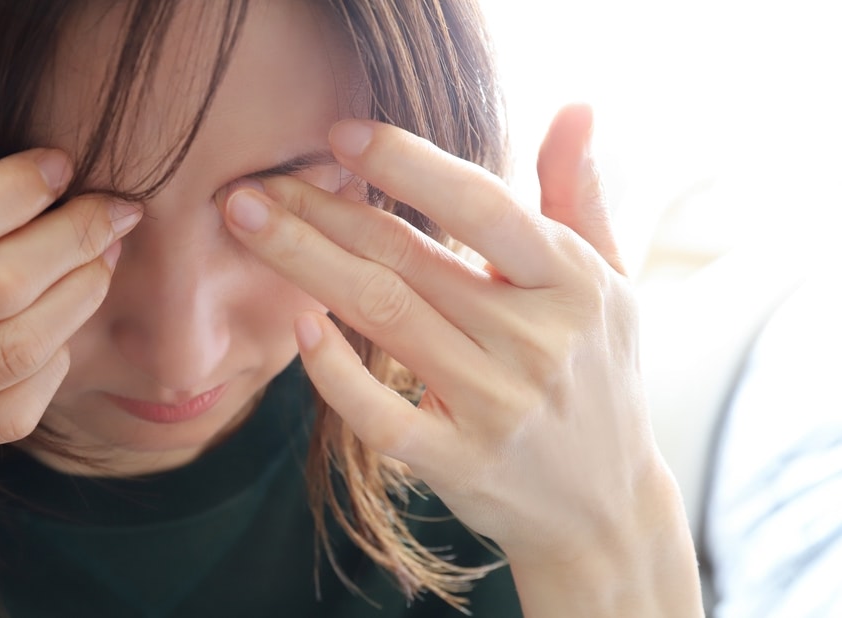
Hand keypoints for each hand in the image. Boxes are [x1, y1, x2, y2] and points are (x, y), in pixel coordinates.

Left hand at [221, 105, 701, 614]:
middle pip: (407, 258)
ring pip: (383, 317)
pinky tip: (299, 329)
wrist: (606, 508)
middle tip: (257, 183)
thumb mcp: (610, 284)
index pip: (481, 207)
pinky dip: (337, 372)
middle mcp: (535, 340)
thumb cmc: (599, 377)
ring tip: (246, 222)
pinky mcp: (460, 462)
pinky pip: (384, 415)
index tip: (340, 135)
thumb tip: (575, 109)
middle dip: (322, 210)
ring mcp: (496, 405)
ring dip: (305, 263)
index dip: (407, 165)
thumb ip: (578, 197)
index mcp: (571, 283)